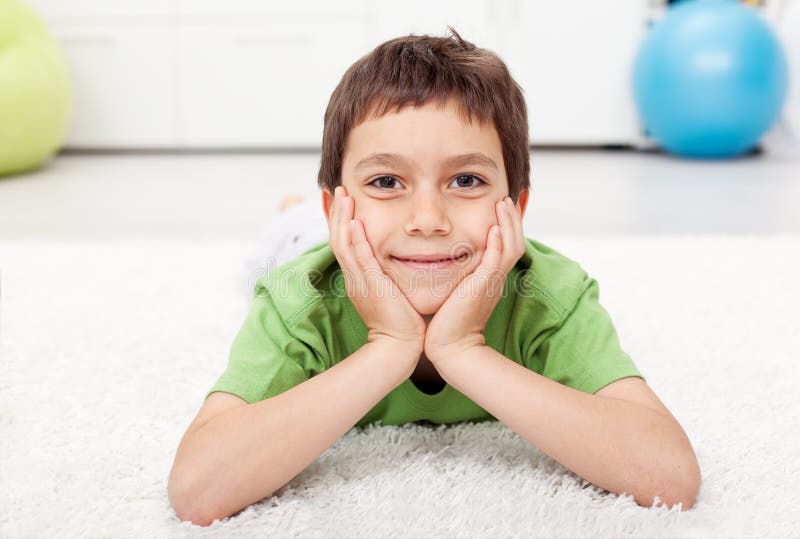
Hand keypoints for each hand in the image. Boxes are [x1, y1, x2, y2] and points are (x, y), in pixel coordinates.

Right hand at [328, 185, 426, 357]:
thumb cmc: (402, 324)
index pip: (344, 244)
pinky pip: (360, 259)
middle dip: (336, 213)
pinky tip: (355, 223)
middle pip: (338, 239)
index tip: (341, 201)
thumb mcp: (390, 294)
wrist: (399, 347)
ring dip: (342, 219)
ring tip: (343, 196)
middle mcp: (354, 278)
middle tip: (336, 189)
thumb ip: (387, 277)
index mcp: (357, 279)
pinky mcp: (372, 287)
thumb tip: (393, 265)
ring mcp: (360, 282)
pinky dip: (356, 240)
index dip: (340, 222)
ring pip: (344, 244)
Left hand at [424, 196, 525, 368]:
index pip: (506, 246)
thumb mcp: (456, 291)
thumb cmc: (447, 322)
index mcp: (490, 278)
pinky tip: (494, 229)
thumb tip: (446, 259)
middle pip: (514, 242)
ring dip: (508, 224)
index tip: (500, 207)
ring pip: (510, 248)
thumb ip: (458, 274)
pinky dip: (497, 245)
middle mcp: (495, 279)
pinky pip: (495, 262)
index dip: (507, 226)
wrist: (450, 347)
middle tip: (507, 199)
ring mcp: (491, 283)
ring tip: (503, 204)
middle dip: (512, 219)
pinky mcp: (482, 288)